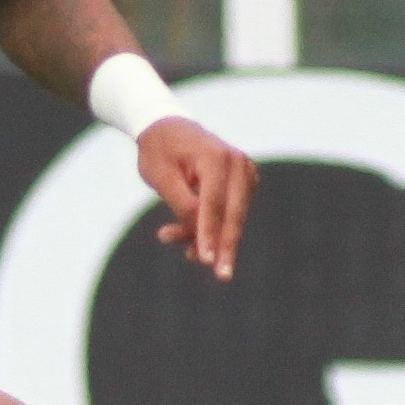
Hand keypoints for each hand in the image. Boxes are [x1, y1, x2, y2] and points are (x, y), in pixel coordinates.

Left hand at [138, 119, 256, 281]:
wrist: (167, 128)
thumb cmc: (159, 152)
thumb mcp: (161, 178)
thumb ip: (182, 205)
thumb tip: (202, 236)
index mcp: (216, 157)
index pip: (214, 203)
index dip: (209, 233)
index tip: (205, 260)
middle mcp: (238, 164)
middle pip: (233, 214)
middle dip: (225, 246)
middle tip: (221, 276)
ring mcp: (245, 173)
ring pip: (232, 217)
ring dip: (210, 237)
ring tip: (180, 246)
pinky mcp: (244, 183)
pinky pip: (230, 212)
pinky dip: (213, 227)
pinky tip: (192, 241)